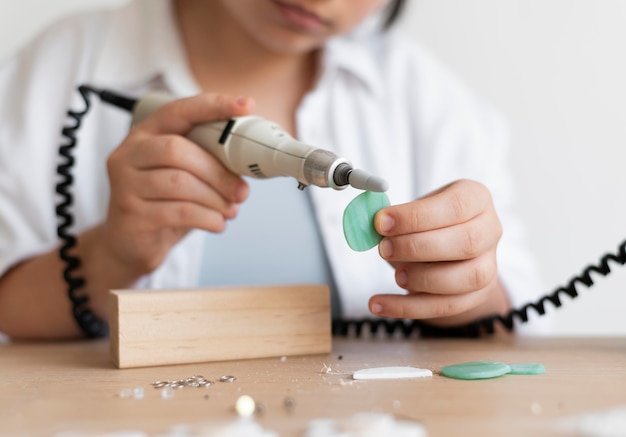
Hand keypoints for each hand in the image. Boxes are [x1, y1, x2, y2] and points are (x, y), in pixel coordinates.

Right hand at [101, 93, 254, 277]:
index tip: (245, 105)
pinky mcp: (131, 214)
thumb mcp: (184, 175)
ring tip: (230, 210)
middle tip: (241, 191)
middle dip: (217, 171)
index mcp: (146, 134)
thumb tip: (248, 159)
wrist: (130, 245)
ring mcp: (125, 184)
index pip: (179, 111)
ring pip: (179, 183)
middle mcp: (129, 154)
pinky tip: (217, 223)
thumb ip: (206, 159)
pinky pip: (179, 212)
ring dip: (215, 198)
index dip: (213, 106)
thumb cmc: (164, 204)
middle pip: (177, 150)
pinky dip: (207, 218)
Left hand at [369, 179, 509, 325]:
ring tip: (395, 275)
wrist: (447, 250)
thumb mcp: (413, 211)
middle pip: (467, 242)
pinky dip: (408, 308)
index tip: (382, 222)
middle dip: (418, 247)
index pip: (455, 205)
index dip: (417, 216)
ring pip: (467, 277)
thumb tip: (370, 225)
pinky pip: (447, 306)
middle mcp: (489, 230)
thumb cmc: (428, 223)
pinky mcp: (478, 295)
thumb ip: (392, 218)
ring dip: (424, 279)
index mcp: (475, 198)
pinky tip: (379, 304)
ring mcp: (489, 265)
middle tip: (384, 249)